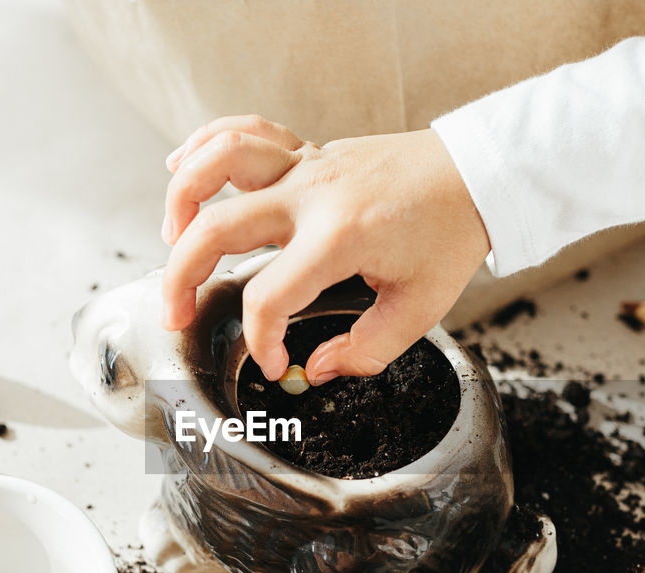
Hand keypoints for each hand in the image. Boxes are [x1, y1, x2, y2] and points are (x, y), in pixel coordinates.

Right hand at [161, 115, 489, 381]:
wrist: (475, 173)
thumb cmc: (450, 234)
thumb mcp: (419, 307)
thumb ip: (366, 350)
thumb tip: (318, 369)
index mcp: (339, 237)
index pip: (270, 297)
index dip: (261, 340)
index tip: (274, 362)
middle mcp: (312, 195)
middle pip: (216, 229)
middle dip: (180, 279)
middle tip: (175, 316)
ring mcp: (305, 165)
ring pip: (217, 163)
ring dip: (181, 198)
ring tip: (169, 240)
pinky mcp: (306, 150)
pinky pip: (242, 132)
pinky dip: (203, 144)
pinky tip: (181, 166)